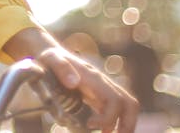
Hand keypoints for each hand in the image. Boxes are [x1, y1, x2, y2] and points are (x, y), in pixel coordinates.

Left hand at [4, 28, 138, 132]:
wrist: (51, 55)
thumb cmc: (50, 58)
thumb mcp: (51, 59)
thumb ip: (61, 67)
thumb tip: (74, 83)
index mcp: (94, 78)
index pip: (114, 99)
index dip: (107, 117)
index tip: (90, 125)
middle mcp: (103, 84)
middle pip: (129, 104)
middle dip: (128, 124)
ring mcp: (103, 91)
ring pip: (126, 107)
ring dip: (124, 125)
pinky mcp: (99, 98)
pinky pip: (115, 111)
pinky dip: (115, 123)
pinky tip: (104, 132)